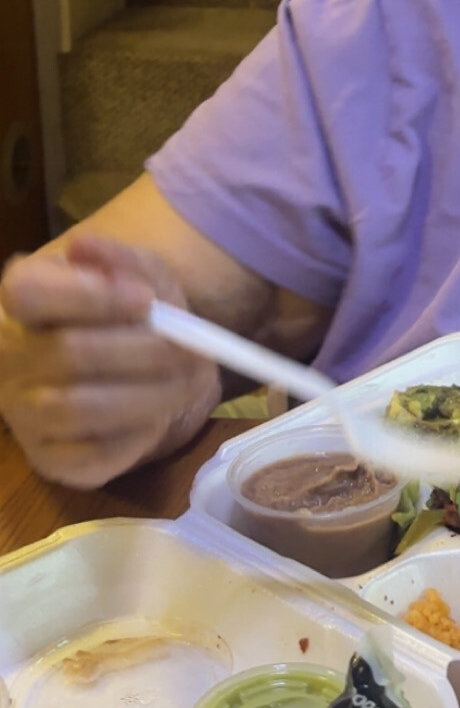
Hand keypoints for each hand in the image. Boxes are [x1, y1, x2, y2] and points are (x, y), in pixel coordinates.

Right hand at [0, 234, 219, 488]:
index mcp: (22, 298)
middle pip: (68, 354)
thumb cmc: (132, 316)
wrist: (139, 370)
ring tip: (189, 381)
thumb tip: (83, 247)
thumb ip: (120, 259)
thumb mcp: (140, 274)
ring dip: (148, 395)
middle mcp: (8, 357)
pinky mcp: (50, 460)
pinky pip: (91, 455)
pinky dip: (137, 436)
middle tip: (193, 350)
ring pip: (78, 407)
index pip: (28, 293)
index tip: (146, 300)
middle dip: (144, 352)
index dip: (89, 296)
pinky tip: (161, 414)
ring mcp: (23, 413)